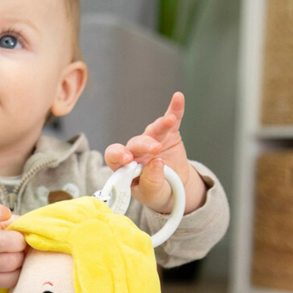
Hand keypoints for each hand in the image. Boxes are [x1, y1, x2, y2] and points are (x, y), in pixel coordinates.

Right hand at [0, 202, 26, 292]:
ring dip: (20, 258)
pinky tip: (14, 266)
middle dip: (19, 242)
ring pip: (12, 262)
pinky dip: (18, 272)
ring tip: (17, 254)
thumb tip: (37, 234)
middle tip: (19, 242)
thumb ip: (13, 222)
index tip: (6, 214)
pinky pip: (12, 278)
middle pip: (5, 242)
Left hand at [104, 92, 206, 213]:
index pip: (114, 156)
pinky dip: (175, 110)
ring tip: (169, 121)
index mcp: (124, 166)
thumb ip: (151, 182)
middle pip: (136, 143)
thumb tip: (156, 164)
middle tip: (155, 150)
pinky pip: (172, 121)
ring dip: (161, 125)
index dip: (118, 154)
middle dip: (145, 145)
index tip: (127, 159)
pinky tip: (178, 98)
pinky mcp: (169, 134)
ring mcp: (152, 139)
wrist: (173, 188)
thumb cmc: (155, 191)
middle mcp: (135, 150)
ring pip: (153, 130)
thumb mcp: (152, 194)